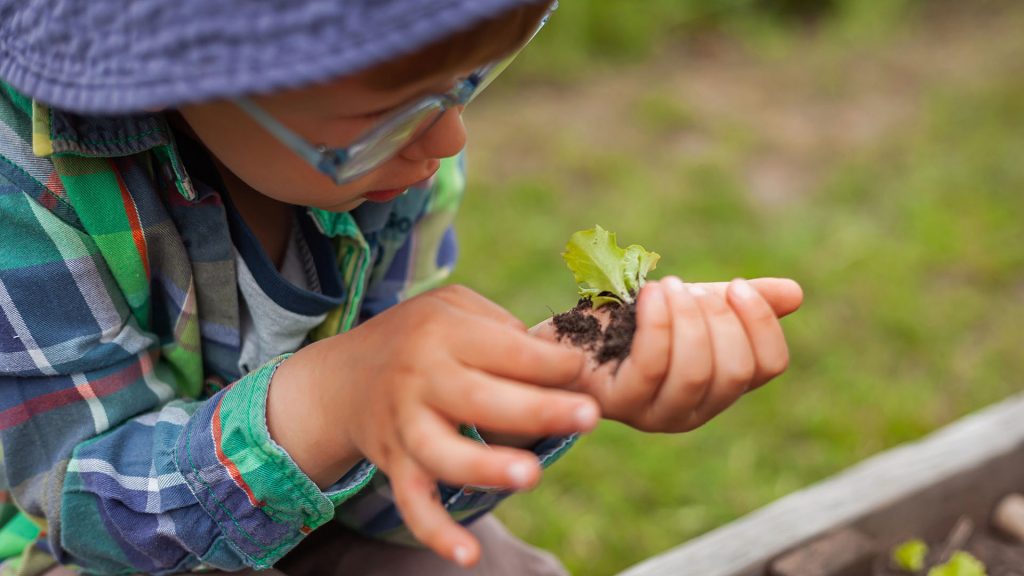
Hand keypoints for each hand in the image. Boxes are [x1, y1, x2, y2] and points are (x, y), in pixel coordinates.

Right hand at [267, 285, 599, 566]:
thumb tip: (561, 363)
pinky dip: (436, 531)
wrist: (341, 378)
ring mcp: (407, 425)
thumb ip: (502, 327)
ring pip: (444, 453)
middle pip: (481, 398)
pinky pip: (414, 503)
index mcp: (444, 333)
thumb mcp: (452, 307)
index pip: (506, 348)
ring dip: (487, 467)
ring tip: (531, 475)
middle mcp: (422, 379)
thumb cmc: (417, 337)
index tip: (582, 370)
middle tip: (588, 416)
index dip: (551, 360)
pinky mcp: (396, 464)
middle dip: (537, 409)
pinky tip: (468, 555)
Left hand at [534, 277, 801, 432]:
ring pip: (695, 372)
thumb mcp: (689, 304)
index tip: (736, 286)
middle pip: (734, 370)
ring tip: (667, 285)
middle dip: (719, 318)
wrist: (562, 332)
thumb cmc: (629, 319)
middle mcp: (693, 410)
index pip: (768, 366)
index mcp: (719, 386)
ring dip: (686, 318)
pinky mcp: (617, 403)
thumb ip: (736, 302)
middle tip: (691, 287)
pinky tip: (650, 294)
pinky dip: (657, 323)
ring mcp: (654, 413)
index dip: (760, 323)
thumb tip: (796, 294)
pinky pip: (651, 367)